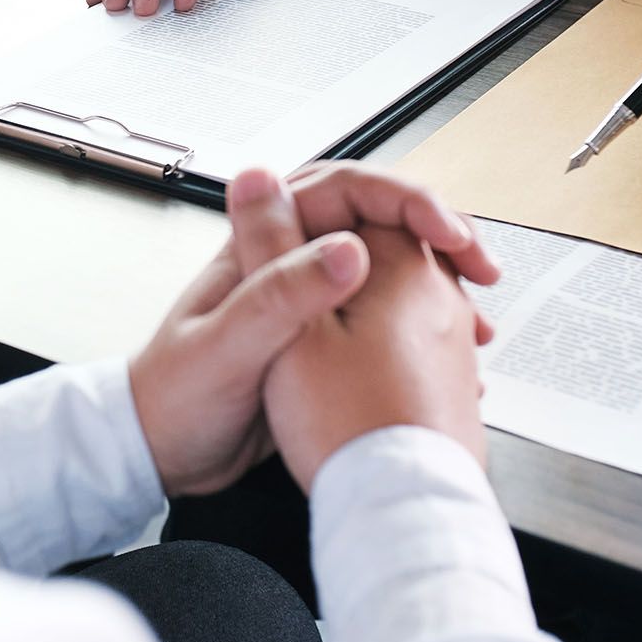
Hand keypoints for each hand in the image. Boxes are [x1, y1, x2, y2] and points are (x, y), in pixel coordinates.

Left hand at [129, 164, 493, 496]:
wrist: (161, 452)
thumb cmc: (174, 397)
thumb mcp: (228, 348)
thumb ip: (279, 297)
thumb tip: (346, 248)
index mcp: (263, 242)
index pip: (349, 188)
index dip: (407, 202)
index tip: (448, 234)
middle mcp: (291, 258)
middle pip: (381, 219)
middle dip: (440, 236)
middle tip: (480, 269)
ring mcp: (312, 296)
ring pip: (393, 265)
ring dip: (441, 283)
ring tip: (479, 318)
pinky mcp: (327, 336)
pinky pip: (390, 313)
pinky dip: (429, 327)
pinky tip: (453, 357)